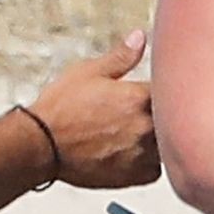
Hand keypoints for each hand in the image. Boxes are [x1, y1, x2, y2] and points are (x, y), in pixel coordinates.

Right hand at [27, 30, 160, 189]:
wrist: (40, 146)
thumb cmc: (60, 109)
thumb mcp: (88, 73)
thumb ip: (121, 57)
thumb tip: (141, 37)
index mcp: (139, 98)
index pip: (172, 90)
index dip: (165, 90)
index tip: (156, 91)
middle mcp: (145, 127)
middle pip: (172, 120)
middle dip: (164, 115)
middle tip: (142, 114)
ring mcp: (141, 153)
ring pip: (166, 145)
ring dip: (159, 139)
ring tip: (137, 133)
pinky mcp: (133, 176)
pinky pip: (155, 169)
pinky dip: (149, 162)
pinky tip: (133, 153)